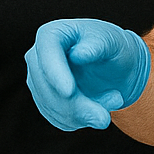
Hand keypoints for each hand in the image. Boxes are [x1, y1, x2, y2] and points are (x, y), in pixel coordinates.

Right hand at [25, 19, 149, 131]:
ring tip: (115, 99)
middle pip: (47, 86)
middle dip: (78, 104)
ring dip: (87, 113)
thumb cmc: (113, 47)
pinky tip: (102, 106)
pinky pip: (61, 119)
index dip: (55, 73)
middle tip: (109, 112)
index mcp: (52, 34)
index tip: (70, 92)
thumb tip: (78, 55)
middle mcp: (37, 57)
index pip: (46, 53)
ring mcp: (39, 82)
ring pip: (54, 108)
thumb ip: (97, 47)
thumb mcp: (112, 42)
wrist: (116, 65)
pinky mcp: (46, 103)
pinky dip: (85, 119)